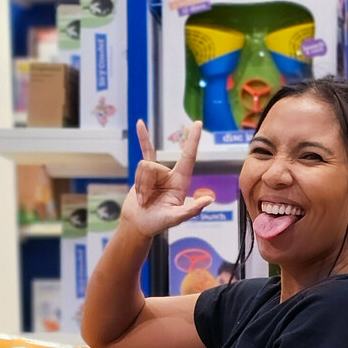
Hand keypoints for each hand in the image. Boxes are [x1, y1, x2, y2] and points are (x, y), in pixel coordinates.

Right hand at [121, 120, 213, 238]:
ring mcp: (157, 172)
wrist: (138, 224)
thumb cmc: (157, 223)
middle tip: (145, 203)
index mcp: (181, 182)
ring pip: (144, 166)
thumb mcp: (175, 218)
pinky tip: (140, 123)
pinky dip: (143, 137)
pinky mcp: (145, 171)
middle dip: (145, 185)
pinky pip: (145, 150)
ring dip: (140, 185)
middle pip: (154, 167)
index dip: (193, 140)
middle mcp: (170, 174)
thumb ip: (191, 210)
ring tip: (142, 200)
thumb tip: (209, 200)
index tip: (197, 123)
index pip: (189, 156)